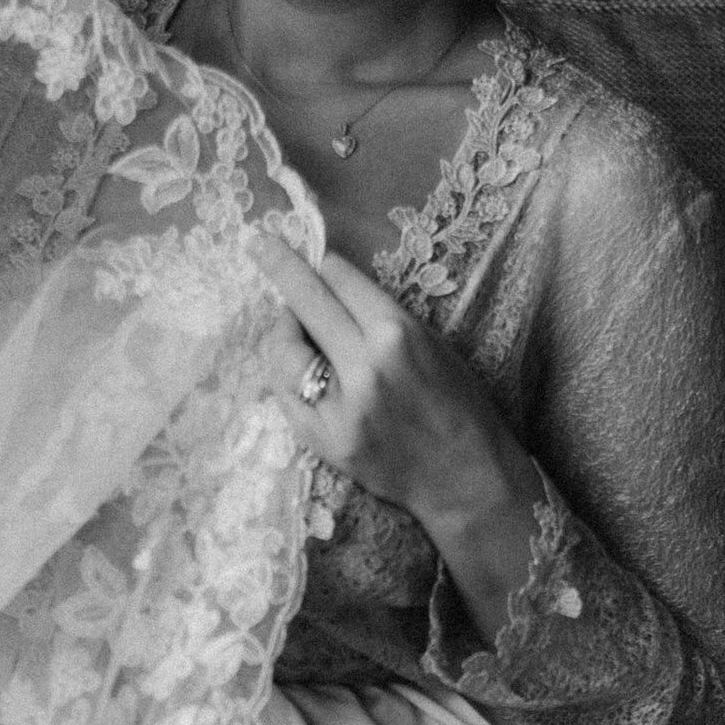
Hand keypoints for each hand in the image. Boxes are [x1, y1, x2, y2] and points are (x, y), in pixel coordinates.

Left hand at [252, 230, 546, 643]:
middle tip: (258, 244)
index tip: (312, 256)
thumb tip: (331, 286)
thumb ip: (381, 318)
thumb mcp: (432, 344)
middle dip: (279, 266)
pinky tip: (295, 368)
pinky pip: (286, 395)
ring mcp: (337, 407)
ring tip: (292, 326)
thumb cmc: (461, 405)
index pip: (340, 280)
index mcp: (396, 334)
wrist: (466, 479)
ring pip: (284, 352)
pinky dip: (286, 375)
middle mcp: (363, 367)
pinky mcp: (323, 440)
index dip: (323, 265)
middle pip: (306, 302)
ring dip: (283, 331)